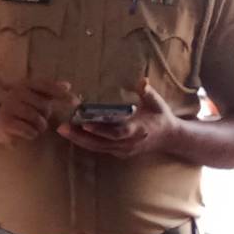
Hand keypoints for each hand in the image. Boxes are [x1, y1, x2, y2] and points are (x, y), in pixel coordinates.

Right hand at [0, 78, 77, 145]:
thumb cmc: (21, 109)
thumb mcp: (35, 97)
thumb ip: (51, 91)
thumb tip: (68, 85)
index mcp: (25, 84)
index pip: (46, 86)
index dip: (61, 93)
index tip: (76, 102)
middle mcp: (16, 93)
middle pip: (44, 106)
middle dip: (45, 115)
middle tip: (38, 118)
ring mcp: (9, 107)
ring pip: (37, 119)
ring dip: (39, 127)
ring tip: (33, 126)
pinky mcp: (6, 122)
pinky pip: (29, 130)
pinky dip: (31, 134)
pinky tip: (26, 132)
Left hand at [58, 80, 180, 157]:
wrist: (171, 138)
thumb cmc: (162, 116)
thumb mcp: (157, 102)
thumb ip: (147, 92)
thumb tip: (142, 80)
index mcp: (138, 130)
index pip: (117, 132)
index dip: (102, 130)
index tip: (86, 124)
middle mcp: (129, 143)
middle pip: (101, 143)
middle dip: (81, 136)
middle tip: (62, 127)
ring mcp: (123, 150)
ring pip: (98, 147)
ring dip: (79, 140)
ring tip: (62, 130)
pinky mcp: (119, 153)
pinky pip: (100, 149)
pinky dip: (86, 142)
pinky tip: (72, 134)